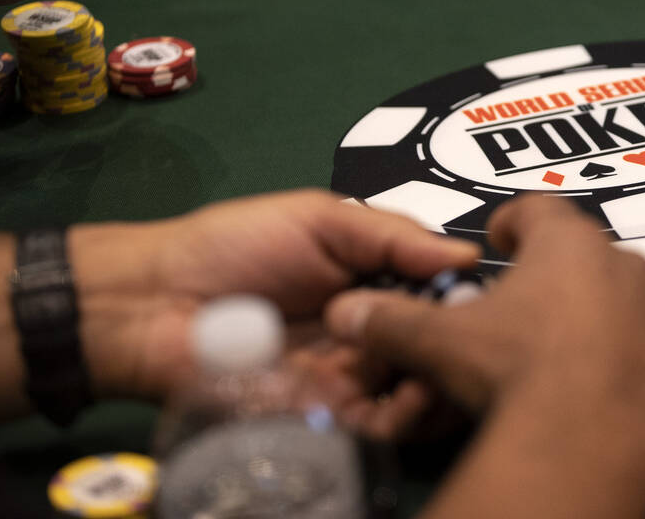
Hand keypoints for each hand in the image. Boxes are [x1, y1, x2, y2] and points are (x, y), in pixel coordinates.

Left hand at [71, 190, 477, 411]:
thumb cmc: (236, 246)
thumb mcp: (322, 218)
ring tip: (434, 371)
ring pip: (419, 394)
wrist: (155, 300)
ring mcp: (353, 379)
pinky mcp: (326, 418)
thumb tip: (472, 254)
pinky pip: (377, 426)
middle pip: (439, 352)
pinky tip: (407, 398)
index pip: (443, 300)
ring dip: (439, 387)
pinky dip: (402, 418)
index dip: (470, 304)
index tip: (489, 303)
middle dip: (461, 353)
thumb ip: (394, 235)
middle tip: (464, 346)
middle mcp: (374, 334)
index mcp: (379, 283)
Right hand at [325, 195, 644, 464]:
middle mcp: (623, 265)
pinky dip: (625, 360)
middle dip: (554, 273)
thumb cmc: (513, 368)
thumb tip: (345, 313)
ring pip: (622, 301)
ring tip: (558, 352)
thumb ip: (393, 321)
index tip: (498, 240)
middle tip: (523, 305)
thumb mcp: (442, 343)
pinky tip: (596, 389)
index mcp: (567, 243)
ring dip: (594, 315)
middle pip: (584, 254)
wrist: (589, 440)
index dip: (511, 221)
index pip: (537, 208)